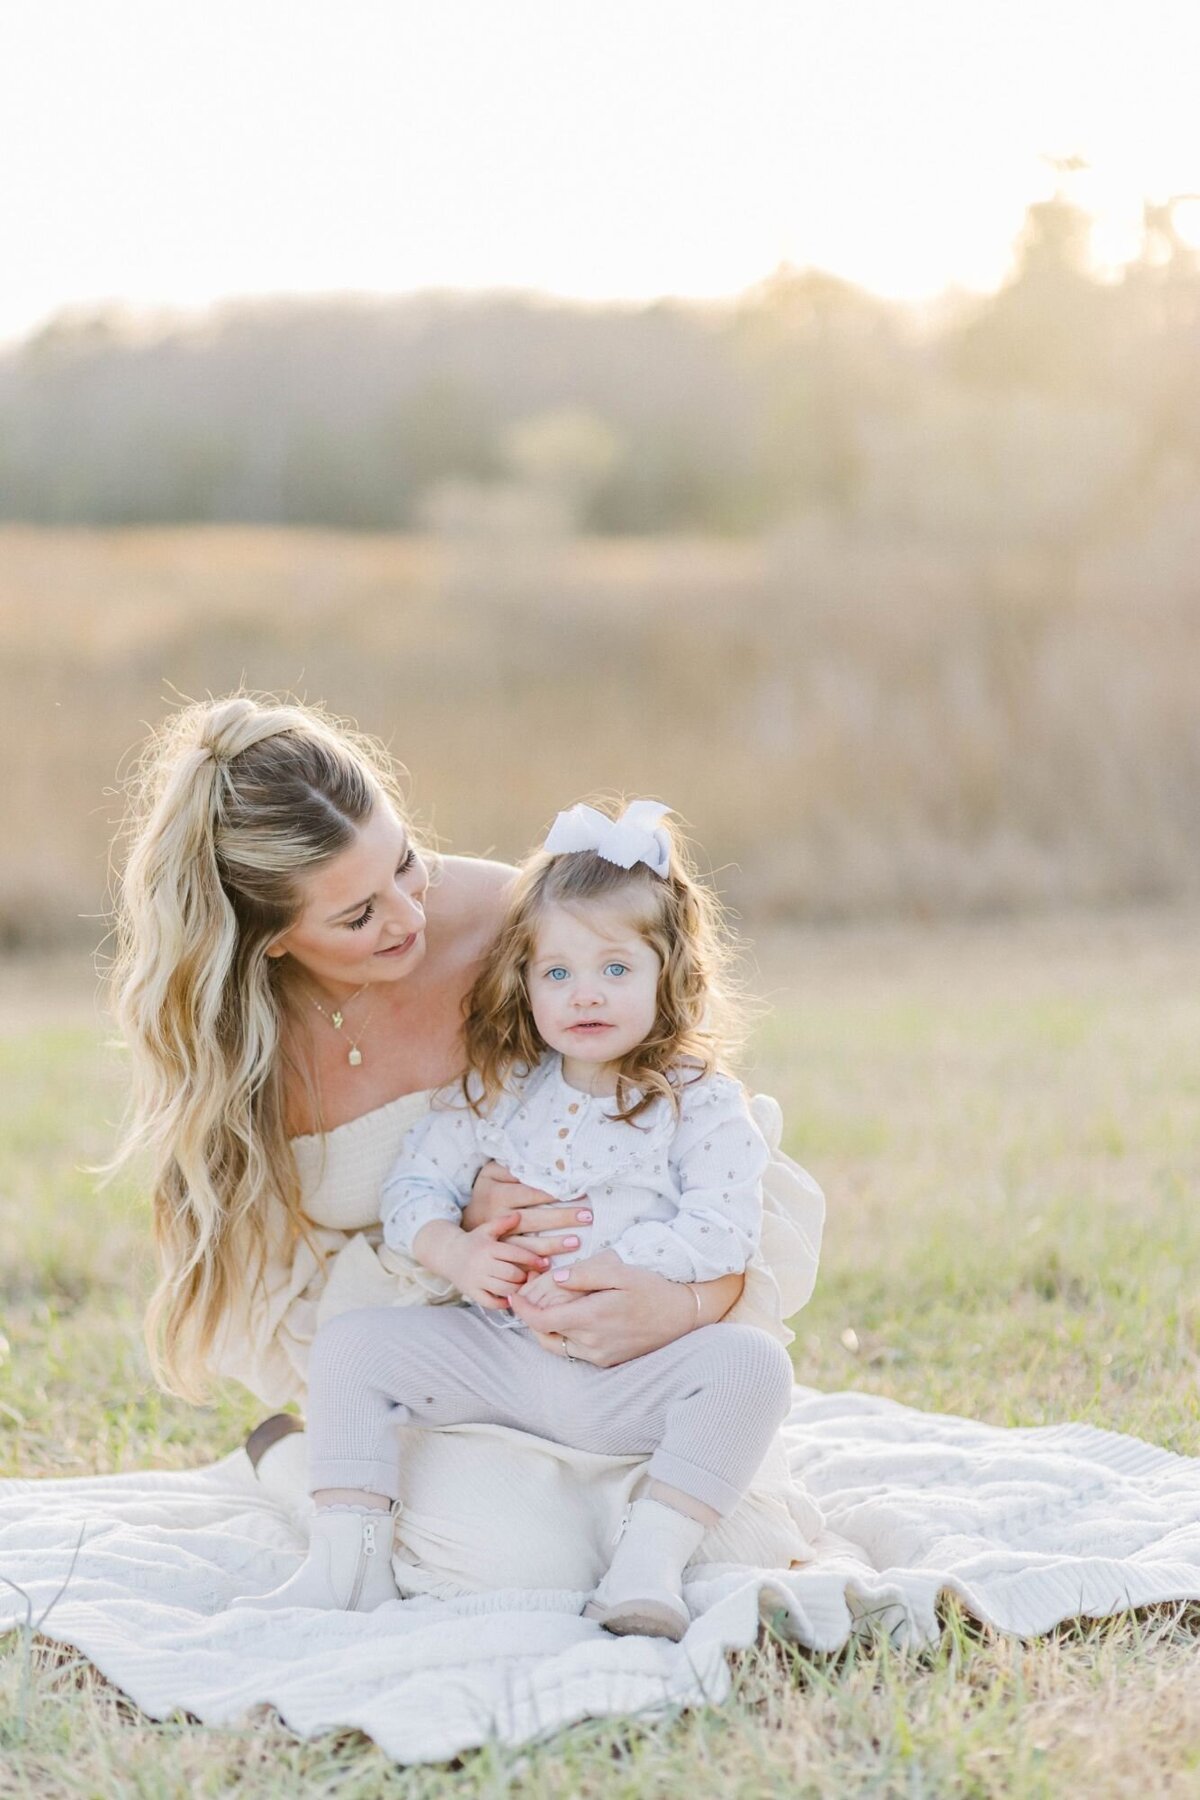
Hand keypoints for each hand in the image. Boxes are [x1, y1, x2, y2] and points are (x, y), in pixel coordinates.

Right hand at [413, 1217, 543, 1311]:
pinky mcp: (471, 1292)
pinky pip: (490, 1302)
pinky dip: (502, 1303)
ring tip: (523, 1285)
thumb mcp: (486, 1229)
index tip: (544, 1263)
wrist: (447, 1254)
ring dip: (516, 1289)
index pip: (515, 1254)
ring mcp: (476, 1280)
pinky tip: (510, 1298)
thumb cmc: (472, 1242)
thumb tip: (518, 1215)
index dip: (532, 1259)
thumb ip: (502, 1223)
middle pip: (511, 1274)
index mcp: (488, 1248)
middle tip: (534, 1276)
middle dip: (525, 1276)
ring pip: (503, 1289)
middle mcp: (482, 1265)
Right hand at [463, 1160, 593, 1257]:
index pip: (529, 1193)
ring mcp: (497, 1240)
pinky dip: (535, 1264)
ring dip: (553, 1245)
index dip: (552, 1193)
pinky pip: (520, 1261)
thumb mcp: (491, 1174)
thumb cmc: (486, 1194)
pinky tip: (552, 1265)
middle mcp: (497, 1217)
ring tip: (576, 1242)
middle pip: (533, 1219)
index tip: (576, 1192)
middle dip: (561, 1218)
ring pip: (527, 1245)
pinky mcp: (499, 1258)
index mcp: (496, 1195)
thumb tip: (536, 1168)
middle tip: (587, 1216)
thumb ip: (511, 1169)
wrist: (461, 1234)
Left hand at [509, 1254, 743, 1366]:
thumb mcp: (620, 1272)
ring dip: (545, 1328)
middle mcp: (592, 1343)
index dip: (521, 1309)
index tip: (513, 1295)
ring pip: (556, 1345)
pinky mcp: (607, 1361)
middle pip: (543, 1335)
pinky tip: (570, 1318)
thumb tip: (556, 1278)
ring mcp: (599, 1356)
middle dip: (531, 1316)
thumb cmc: (651, 1288)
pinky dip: (563, 1336)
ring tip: (547, 1306)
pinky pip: (573, 1352)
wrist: (682, 1316)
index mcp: (591, 1318)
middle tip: (528, 1295)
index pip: (541, 1321)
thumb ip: (585, 1274)